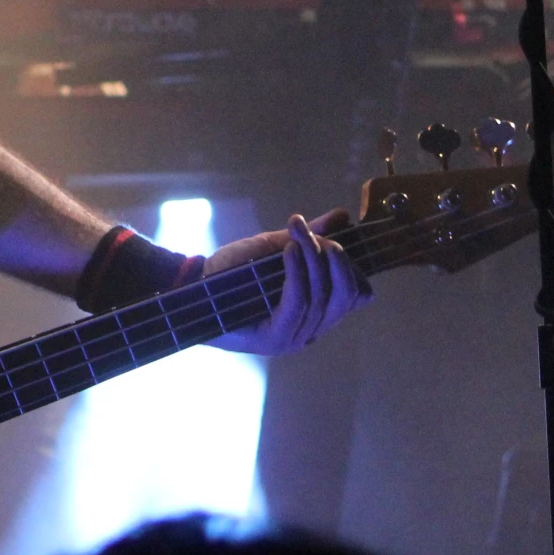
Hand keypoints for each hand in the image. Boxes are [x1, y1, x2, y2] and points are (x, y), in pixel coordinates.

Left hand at [206, 209, 371, 355]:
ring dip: (313, 260)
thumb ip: (311, 237)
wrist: (195, 285)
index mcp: (318, 310)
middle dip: (339, 263)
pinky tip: (290, 251)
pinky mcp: (275, 338)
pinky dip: (297, 274)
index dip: (354, 265)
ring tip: (298, 235)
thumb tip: (343, 216)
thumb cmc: (235, 271)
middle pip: (345, 296)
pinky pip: (297, 303)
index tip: (336, 238)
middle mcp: (312, 328)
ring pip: (321, 297)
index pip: (358, 295)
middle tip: (325, 238)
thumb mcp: (277, 247)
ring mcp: (295, 337)